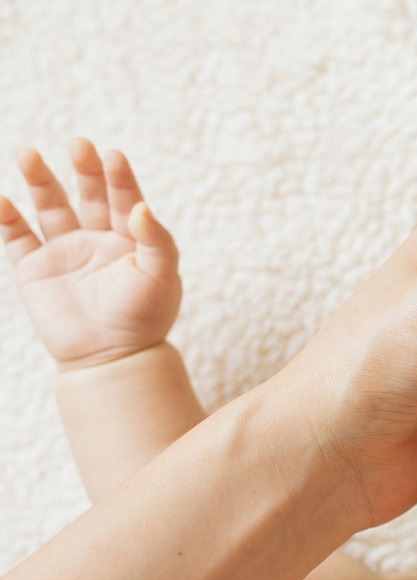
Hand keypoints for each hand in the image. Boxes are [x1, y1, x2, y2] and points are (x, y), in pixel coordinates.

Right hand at [0, 139, 180, 369]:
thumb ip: (157, 241)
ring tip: (27, 154)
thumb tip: (142, 207)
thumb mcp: (162, 278)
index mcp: (131, 238)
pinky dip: (6, 217)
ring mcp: (65, 251)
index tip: (113, 156)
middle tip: (80, 145)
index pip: (124, 198)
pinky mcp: (35, 268)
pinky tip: (2, 200)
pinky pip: (17, 236)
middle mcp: (97, 238)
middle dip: (84, 168)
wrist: (112, 358)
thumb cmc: (144, 318)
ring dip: (40, 180)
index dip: (119, 176)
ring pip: (50, 206)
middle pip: (89, 193)